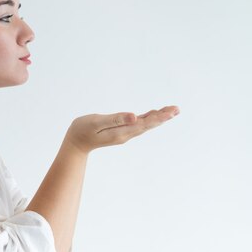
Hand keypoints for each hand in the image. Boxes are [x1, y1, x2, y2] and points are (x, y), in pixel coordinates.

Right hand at [64, 106, 179, 152]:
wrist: (75, 143)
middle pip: (148, 125)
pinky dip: (148, 118)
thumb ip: (115, 119)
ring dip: (158, 117)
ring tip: (172, 110)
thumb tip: (134, 116)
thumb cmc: (82, 130)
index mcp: (122, 132)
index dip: (158, 117)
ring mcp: (124, 133)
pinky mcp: (121, 130)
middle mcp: (126, 134)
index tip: (171, 112)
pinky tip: (154, 113)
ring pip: (145, 124)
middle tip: (177, 109)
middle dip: (163, 117)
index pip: (144, 124)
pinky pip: (138, 123)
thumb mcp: (97, 123)